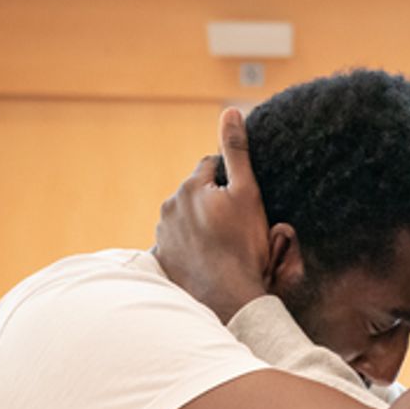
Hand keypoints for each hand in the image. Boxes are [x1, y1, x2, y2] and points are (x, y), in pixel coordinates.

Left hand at [153, 108, 270, 324]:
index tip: (242, 205)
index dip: (230, 184)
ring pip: (187, 220)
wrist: (228, 297)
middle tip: (236, 229)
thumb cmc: (242, 246)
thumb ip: (236, 151)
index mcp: (190, 187)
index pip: (211, 168)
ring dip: (201, 226)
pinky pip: (178, 245)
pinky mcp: (162, 259)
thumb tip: (230, 111)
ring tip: (223, 247)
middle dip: (213, 204)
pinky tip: (207, 261)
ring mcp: (163, 235)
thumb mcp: (247, 193)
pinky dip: (190, 249)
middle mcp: (170, 207)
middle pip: (197, 195)